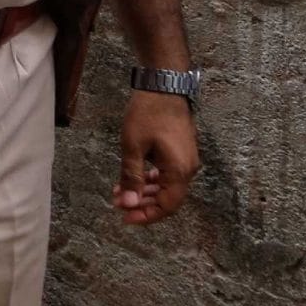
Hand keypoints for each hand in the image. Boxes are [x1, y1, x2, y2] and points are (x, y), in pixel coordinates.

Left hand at [114, 91, 198, 225]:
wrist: (164, 87)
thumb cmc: (148, 114)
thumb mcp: (133, 147)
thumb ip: (131, 176)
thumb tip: (128, 203)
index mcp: (179, 170)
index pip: (167, 205)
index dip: (147, 215)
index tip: (126, 218)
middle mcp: (187, 169)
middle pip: (167, 198)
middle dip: (142, 203)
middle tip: (118, 204)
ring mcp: (185, 160)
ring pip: (166, 186)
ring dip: (144, 191)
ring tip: (120, 191)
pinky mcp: (180, 152)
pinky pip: (167, 173)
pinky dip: (150, 178)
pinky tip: (133, 177)